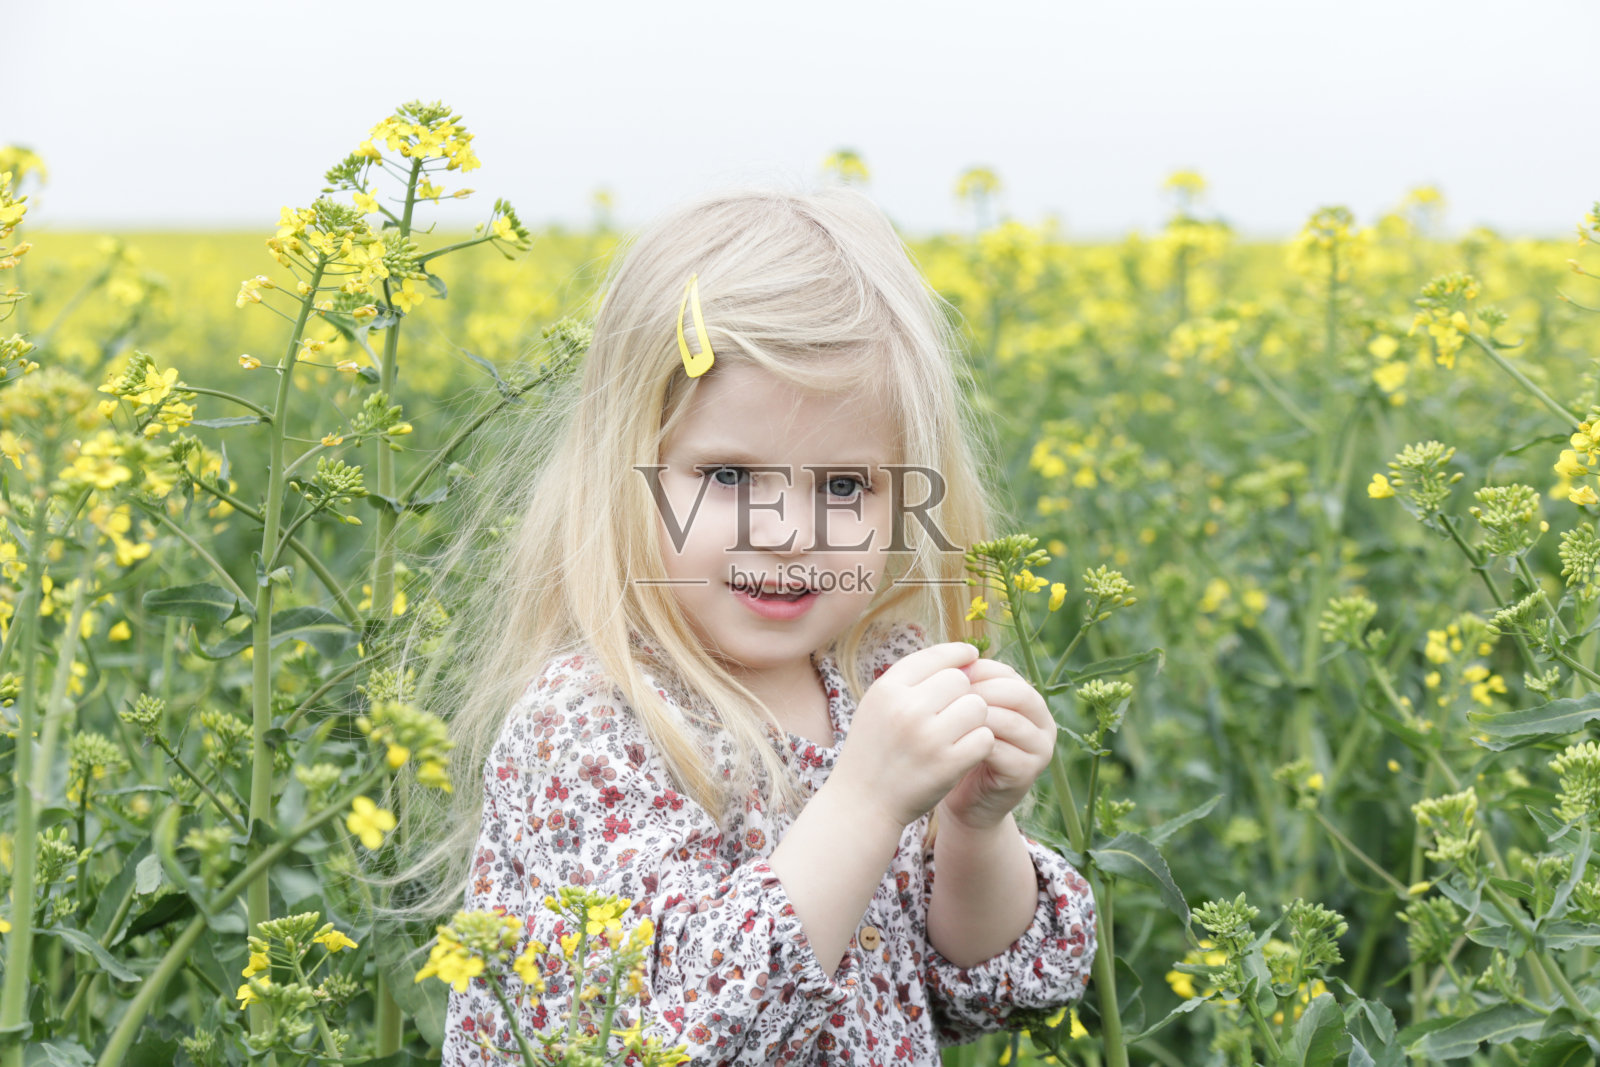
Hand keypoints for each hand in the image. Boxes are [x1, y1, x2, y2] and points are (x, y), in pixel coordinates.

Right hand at [829, 642, 993, 829]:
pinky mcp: (948, 764)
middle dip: (962, 694)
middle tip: (952, 713)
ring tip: (958, 733)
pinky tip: (964, 751)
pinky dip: (979, 744)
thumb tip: (962, 659)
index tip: (971, 657)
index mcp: (887, 689)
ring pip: (977, 706)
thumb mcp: (878, 706)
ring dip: (974, 719)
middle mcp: (906, 708)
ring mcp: (928, 737)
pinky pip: (984, 737)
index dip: (958, 654)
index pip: (935, 656)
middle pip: (960, 680)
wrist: (862, 803)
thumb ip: (912, 681)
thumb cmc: (875, 750)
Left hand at [938, 658, 1056, 831]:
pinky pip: (1003, 751)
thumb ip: (967, 688)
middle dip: (981, 690)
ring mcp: (1040, 750)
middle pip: (1018, 693)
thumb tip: (955, 655)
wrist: (963, 799)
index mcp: (1029, 701)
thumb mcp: (963, 713)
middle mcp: (1043, 723)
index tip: (947, 672)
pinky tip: (954, 742)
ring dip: (977, 717)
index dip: (978, 669)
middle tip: (950, 694)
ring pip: (1011, 721)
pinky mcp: (1027, 774)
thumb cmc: (959, 748)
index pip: (1007, 674)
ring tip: (948, 717)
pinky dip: (976, 743)